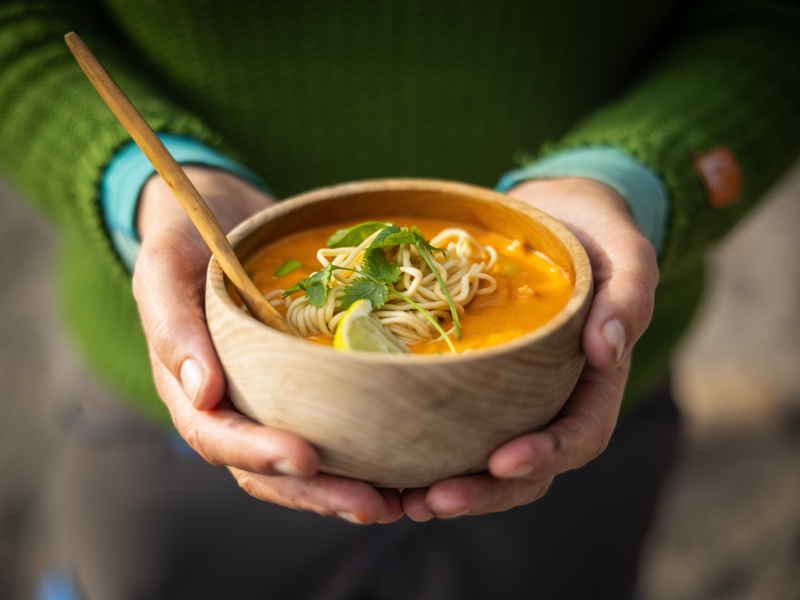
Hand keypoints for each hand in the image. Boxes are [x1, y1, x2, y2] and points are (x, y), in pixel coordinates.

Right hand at [133, 167, 402, 523]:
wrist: (220, 218)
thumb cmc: (186, 239)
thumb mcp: (165, 267)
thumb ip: (173, 326)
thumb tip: (204, 394)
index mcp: (189, 386)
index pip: (215, 435)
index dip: (256, 452)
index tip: (305, 458)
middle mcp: (231, 404)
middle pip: (266, 467)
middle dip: (315, 491)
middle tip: (368, 505)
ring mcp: (269, 398)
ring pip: (302, 463)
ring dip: (343, 487)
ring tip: (394, 502)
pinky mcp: (306, 384)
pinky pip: (331, 427)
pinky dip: (361, 452)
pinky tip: (403, 464)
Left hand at [402, 177, 658, 518]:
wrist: (554, 216)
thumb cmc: (594, 232)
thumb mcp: (624, 252)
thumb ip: (629, 294)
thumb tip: (610, 348)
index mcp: (596, 380)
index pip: (581, 433)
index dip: (546, 454)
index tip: (502, 462)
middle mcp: (554, 398)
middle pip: (529, 467)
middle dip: (485, 491)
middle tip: (434, 502)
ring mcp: (515, 394)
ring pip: (490, 461)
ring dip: (454, 487)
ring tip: (407, 504)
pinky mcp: (479, 380)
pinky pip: (459, 426)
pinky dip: (432, 451)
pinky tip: (394, 465)